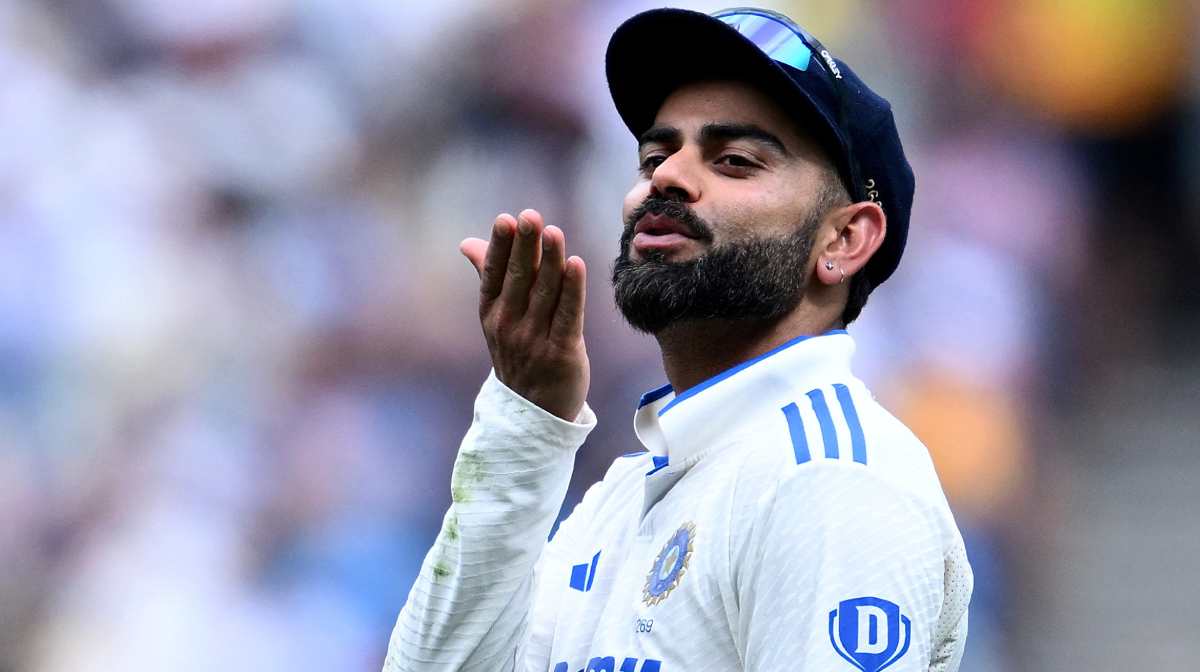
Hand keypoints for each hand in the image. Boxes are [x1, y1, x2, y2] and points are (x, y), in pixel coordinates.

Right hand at [460, 209, 589, 420]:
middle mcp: (509, 325)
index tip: (504, 219)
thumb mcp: (497, 317)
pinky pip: (568, 316)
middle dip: (525, 246)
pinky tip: (576, 265)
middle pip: (518, 279)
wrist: (534, 411)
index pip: (493, 274)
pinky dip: (572, 290)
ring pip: (545, 293)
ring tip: (554, 232)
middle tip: (530, 216)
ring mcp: (534, 341)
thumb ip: (489, 276)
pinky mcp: (562, 353)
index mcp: (492, 313)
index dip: (499, 247)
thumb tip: (468, 242)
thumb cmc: (519, 353)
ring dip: (550, 261)